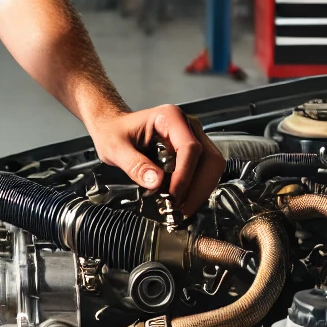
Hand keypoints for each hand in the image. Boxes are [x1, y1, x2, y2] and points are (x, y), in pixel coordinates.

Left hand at [87, 104, 224, 211]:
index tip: (173, 196)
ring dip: (199, 191)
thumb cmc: (114, 132)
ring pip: (212, 167)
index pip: (190, 147)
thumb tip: (156, 182)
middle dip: (198, 187)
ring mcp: (193, 138)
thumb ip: (134, 164)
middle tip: (179, 208)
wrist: (114, 129)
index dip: (185, 175)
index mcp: (170, 117)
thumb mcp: (116, 148)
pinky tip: (182, 201)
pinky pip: (205, 172)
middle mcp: (187, 126)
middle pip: (209, 158)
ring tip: (180, 209)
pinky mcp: (193, 153)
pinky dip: (196, 190)